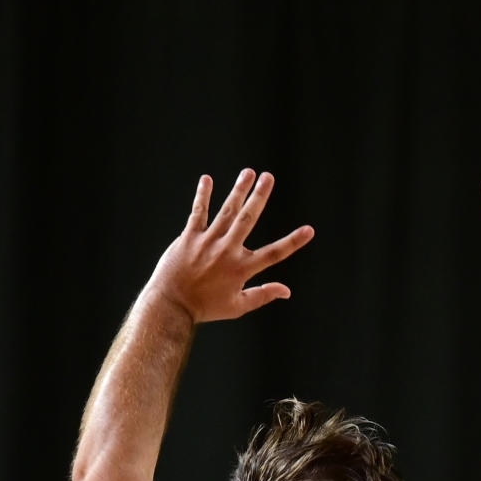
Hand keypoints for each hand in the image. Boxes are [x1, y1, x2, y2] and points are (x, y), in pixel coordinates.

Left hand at [146, 170, 311, 324]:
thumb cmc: (205, 307)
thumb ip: (263, 295)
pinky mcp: (189, 237)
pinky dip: (202, 195)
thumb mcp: (238, 307)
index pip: (274, 253)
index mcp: (241, 269)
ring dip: (238, 190)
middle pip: (248, 219)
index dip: (293, 242)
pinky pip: (198, 212)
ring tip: (248, 173)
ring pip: (226, 211)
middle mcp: (227, 251)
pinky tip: (207, 179)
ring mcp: (207, 242)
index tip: (309, 230)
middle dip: (259, 196)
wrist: (171, 305)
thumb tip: (286, 291)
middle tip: (269, 177)